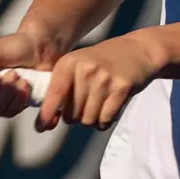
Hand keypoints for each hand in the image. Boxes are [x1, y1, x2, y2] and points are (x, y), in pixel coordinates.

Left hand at [37, 33, 161, 131]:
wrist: (138, 50)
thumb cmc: (102, 62)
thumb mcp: (78, 66)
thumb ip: (62, 89)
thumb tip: (47, 121)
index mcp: (69, 63)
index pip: (54, 95)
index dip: (46, 115)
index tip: (41, 128)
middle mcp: (85, 70)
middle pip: (71, 114)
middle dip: (75, 117)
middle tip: (85, 105)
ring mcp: (104, 79)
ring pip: (88, 120)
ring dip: (91, 120)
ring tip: (98, 105)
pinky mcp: (122, 88)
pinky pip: (105, 119)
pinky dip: (105, 122)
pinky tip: (108, 110)